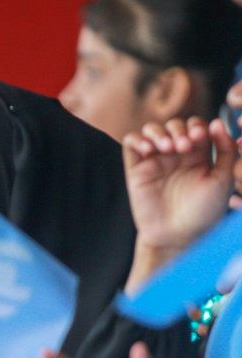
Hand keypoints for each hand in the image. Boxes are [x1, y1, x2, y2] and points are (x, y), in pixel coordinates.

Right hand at [122, 117, 235, 289]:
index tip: (200, 137)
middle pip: (174, 124)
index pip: (196, 126)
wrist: (177, 234)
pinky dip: (138, 139)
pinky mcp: (136, 168)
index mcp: (200, 154)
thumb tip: (217, 122)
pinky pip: (131, 142)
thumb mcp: (223, 178)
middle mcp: (176, 154)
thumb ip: (226, 149)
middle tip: (183, 147)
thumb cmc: (204, 211)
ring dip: (159, 132)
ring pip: (152, 129)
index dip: (197, 126)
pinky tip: (149, 149)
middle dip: (179, 130)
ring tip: (165, 148)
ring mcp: (155, 160)